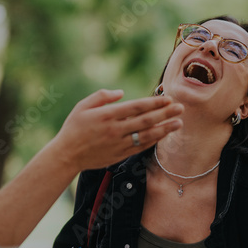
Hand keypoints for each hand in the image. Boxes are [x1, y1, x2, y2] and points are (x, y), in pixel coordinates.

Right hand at [55, 90, 182, 171]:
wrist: (66, 155)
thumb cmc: (73, 128)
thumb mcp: (83, 106)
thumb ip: (102, 97)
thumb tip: (121, 93)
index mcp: (107, 115)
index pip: (136, 107)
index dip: (154, 103)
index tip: (168, 99)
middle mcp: (115, 129)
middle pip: (146, 120)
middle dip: (165, 114)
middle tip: (181, 108)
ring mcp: (118, 143)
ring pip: (146, 135)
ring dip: (164, 129)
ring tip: (179, 123)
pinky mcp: (120, 155)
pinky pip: (141, 147)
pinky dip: (153, 141)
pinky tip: (163, 135)